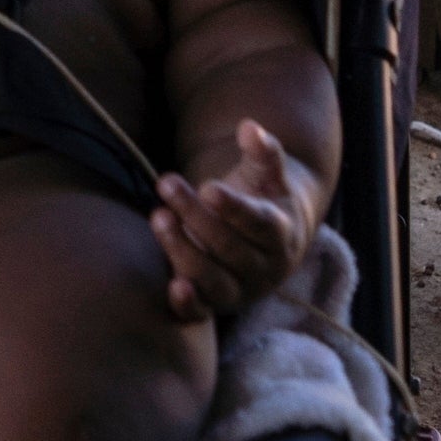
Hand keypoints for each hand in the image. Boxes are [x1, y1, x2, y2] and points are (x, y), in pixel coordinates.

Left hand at [153, 121, 315, 322]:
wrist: (267, 238)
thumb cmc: (263, 196)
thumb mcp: (267, 172)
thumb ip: (263, 151)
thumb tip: (249, 127)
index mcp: (282, 234)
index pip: (260, 224)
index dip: (234, 208)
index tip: (208, 188)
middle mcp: (264, 268)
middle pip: (229, 247)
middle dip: (195, 215)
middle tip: (166, 182)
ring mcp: (240, 290)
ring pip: (213, 279)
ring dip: (182, 249)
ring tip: (158, 216)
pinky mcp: (216, 305)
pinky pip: (202, 313)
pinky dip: (189, 304)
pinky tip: (172, 286)